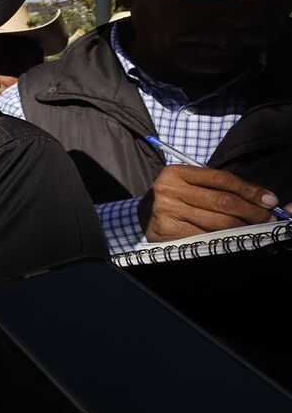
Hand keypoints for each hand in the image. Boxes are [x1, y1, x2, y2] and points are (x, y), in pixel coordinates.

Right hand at [139, 165, 282, 242]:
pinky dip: (225, 239)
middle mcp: (169, 189)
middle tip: (268, 218)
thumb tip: (261, 198)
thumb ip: (218, 187)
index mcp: (176, 172)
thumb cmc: (174, 199)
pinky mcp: (168, 232)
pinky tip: (235, 239)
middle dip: (251, 211)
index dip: (249, 189)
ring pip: (218, 222)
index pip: (221, 179)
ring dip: (243, 227)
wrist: (142, 217)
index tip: (270, 199)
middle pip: (222, 201)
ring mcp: (166, 211)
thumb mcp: (189, 184)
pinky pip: (206, 237)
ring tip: (256, 229)